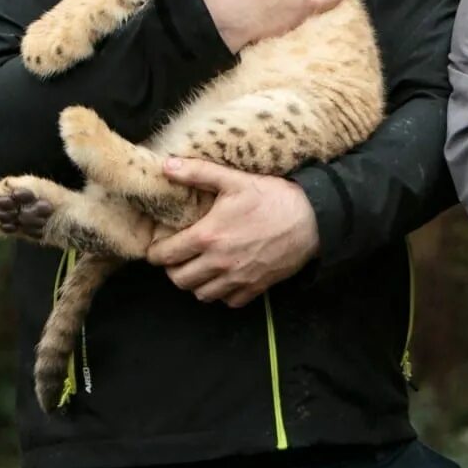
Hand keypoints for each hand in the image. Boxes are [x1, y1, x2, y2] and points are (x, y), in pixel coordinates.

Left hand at [143, 157, 320, 307]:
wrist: (311, 219)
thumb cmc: (272, 197)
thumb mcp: (233, 180)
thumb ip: (198, 173)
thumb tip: (165, 166)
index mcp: (207, 237)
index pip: (166, 256)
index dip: (156, 252)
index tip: (159, 246)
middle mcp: (218, 263)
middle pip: (179, 280)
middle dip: (173, 269)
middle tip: (178, 256)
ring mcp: (237, 278)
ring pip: (201, 294)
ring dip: (196, 283)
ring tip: (199, 267)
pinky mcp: (256, 287)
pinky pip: (228, 301)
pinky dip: (222, 293)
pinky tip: (224, 276)